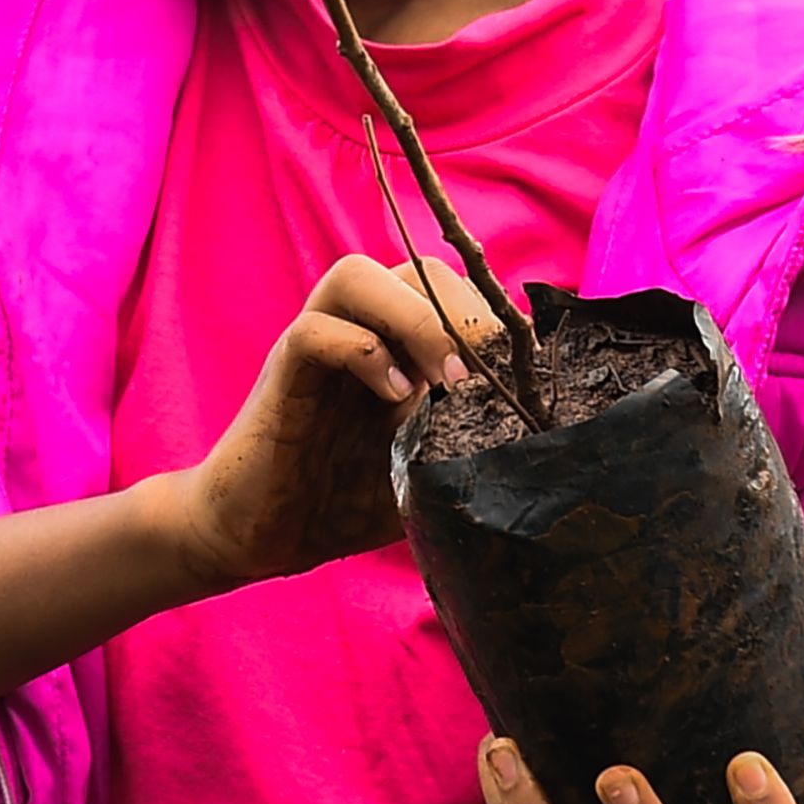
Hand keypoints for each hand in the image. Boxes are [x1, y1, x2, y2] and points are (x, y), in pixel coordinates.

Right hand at [139, 255, 504, 593]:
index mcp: (399, 345)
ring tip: (447, 383)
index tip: (525, 375)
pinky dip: (362, 353)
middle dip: (465, 316)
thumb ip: (470, 437)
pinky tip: (392, 399)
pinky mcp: (283, 374)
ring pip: (358, 275)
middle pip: (416, 269)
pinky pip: (315, 331)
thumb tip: (542, 439)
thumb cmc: (345, 501)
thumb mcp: (429, 466)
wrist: (262, 533)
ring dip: (416, 320)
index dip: (495, 321)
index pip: (455, 292)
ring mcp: (318, 346)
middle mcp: (358, 330)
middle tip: (489, 381)